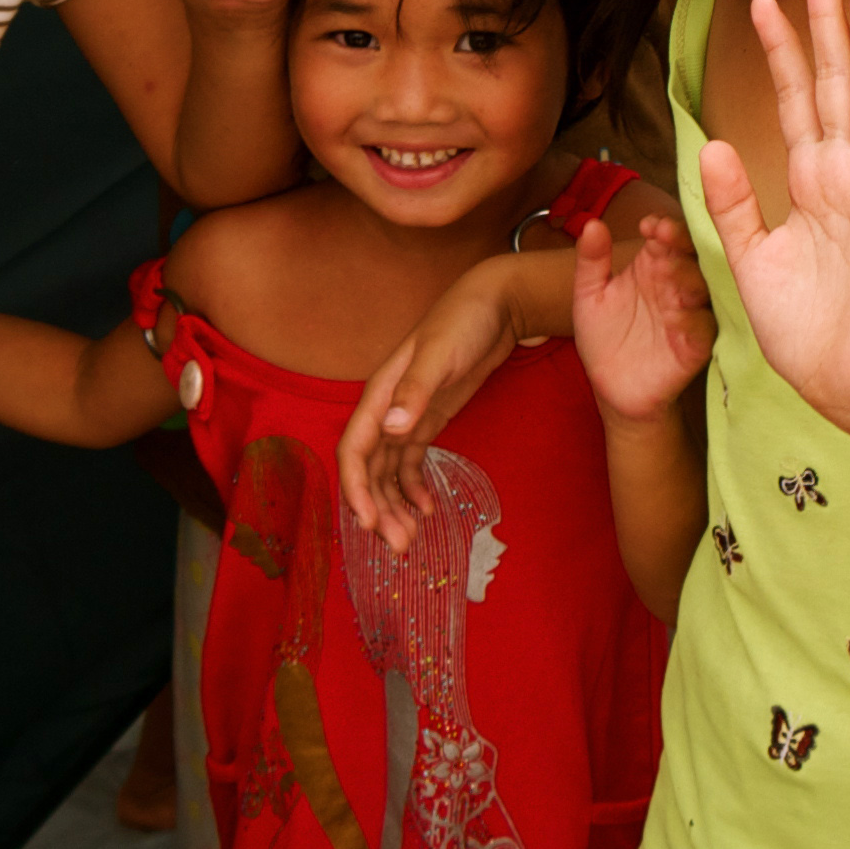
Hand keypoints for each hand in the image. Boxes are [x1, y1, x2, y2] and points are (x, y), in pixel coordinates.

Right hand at [339, 254, 542, 546]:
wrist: (494, 302)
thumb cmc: (464, 321)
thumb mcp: (441, 354)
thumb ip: (415, 390)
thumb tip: (391, 428)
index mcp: (380, 394)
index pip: (355, 451)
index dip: (356, 489)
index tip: (369, 524)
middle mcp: (387, 409)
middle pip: (370, 470)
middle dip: (378, 509)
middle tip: (400, 546)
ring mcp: (407, 415)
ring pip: (388, 471)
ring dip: (394, 505)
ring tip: (411, 539)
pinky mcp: (428, 418)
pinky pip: (410, 461)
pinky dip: (413, 488)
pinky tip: (428, 510)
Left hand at [576, 213, 712, 422]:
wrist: (611, 388)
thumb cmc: (604, 336)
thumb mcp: (588, 295)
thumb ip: (591, 260)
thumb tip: (592, 224)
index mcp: (654, 265)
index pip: (669, 236)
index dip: (663, 226)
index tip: (649, 225)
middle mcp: (676, 285)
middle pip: (690, 255)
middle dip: (680, 243)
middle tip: (665, 235)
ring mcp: (688, 314)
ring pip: (701, 289)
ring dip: (687, 277)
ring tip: (667, 271)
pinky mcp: (694, 346)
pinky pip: (701, 330)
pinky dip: (692, 321)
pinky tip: (675, 316)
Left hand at [697, 0, 849, 440]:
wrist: (847, 382)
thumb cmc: (804, 330)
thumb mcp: (750, 259)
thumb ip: (733, 201)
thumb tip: (712, 142)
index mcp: (808, 181)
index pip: (794, 100)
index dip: (781, 52)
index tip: (762, 2)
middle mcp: (847, 172)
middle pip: (836, 82)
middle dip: (826, 24)